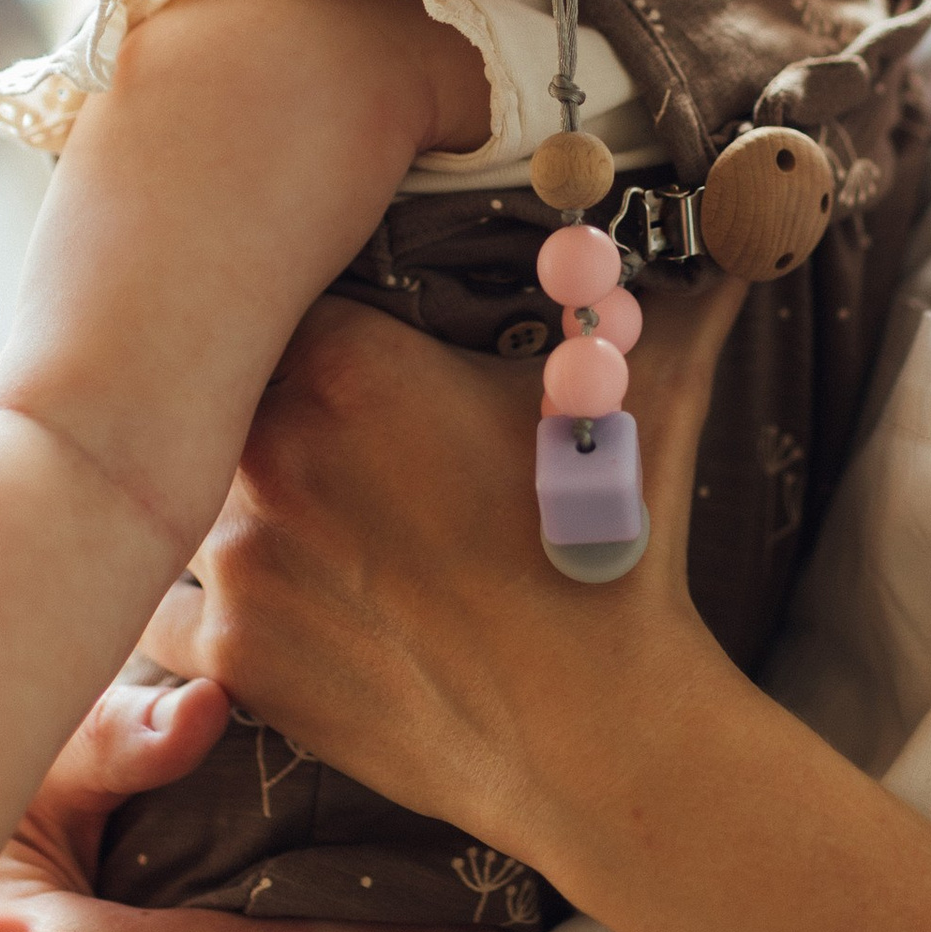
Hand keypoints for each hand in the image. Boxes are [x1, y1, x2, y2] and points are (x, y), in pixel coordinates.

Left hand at [145, 278, 746, 867]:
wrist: (596, 731)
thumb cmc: (616, 550)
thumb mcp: (649, 391)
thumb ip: (672, 284)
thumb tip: (759, 201)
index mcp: (345, 364)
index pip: (263, 293)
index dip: (293, 310)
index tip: (324, 333)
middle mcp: (268, 453)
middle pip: (209, 391)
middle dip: (251, 403)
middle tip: (308, 428)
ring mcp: (239, 560)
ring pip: (180, 499)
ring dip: (221, 501)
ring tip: (293, 515)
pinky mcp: (234, 654)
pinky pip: (170, 605)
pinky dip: (201, 597)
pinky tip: (265, 591)